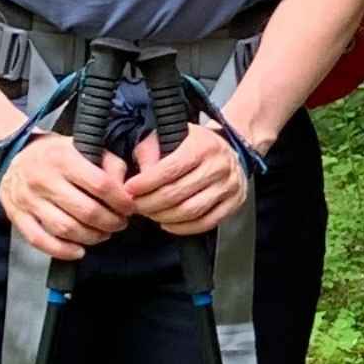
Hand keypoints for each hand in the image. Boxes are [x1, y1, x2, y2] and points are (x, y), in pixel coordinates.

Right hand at [0, 134, 133, 260]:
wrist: (14, 157)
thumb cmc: (57, 155)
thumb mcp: (84, 147)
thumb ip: (110, 164)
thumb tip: (126, 189)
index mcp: (64, 158)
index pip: (101, 184)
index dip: (121, 201)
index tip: (130, 207)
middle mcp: (44, 179)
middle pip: (86, 211)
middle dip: (110, 222)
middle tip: (120, 223)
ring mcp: (29, 199)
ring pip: (66, 228)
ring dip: (91, 237)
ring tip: (103, 234)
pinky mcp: (17, 216)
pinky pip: (40, 240)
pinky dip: (62, 250)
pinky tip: (79, 250)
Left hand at [128, 123, 251, 237]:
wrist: (232, 149)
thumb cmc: (197, 144)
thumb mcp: (172, 135)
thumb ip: (152, 150)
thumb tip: (140, 174)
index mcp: (202, 146)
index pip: (169, 170)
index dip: (145, 183)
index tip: (129, 189)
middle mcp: (218, 166)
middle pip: (177, 194)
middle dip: (149, 203)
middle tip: (135, 204)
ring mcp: (228, 186)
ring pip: (190, 211)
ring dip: (163, 216)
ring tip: (149, 213)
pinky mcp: (234, 203)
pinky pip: (205, 223)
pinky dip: (182, 228)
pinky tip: (167, 223)